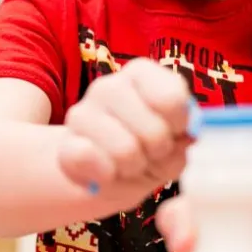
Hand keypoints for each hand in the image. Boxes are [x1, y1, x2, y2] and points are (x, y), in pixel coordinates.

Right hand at [58, 58, 196, 196]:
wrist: (108, 171)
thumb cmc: (150, 148)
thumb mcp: (176, 140)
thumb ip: (186, 133)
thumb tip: (183, 138)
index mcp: (140, 74)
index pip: (171, 98)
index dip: (180, 124)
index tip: (177, 131)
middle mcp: (108, 86)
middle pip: (153, 130)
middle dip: (159, 152)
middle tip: (151, 153)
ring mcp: (82, 114)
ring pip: (125, 151)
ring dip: (135, 168)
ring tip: (130, 164)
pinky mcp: (65, 145)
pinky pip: (89, 160)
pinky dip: (106, 177)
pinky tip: (106, 174)